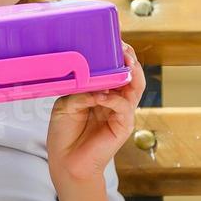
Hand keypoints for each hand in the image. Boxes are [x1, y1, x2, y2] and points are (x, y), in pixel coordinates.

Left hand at [47, 41, 145, 185]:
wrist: (66, 162)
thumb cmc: (65, 133)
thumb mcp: (68, 102)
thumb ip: (83, 89)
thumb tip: (97, 82)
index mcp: (102, 91)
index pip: (115, 69)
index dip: (116, 54)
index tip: (110, 38)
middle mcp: (115, 99)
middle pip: (130, 73)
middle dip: (128, 57)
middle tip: (122, 45)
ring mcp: (121, 112)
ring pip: (135, 86)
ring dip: (131, 71)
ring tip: (125, 59)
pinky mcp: (124, 126)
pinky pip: (123, 106)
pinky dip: (112, 98)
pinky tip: (101, 97)